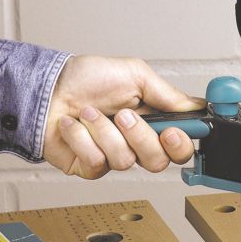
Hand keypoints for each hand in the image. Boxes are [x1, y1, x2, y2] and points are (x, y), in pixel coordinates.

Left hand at [44, 56, 204, 178]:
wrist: (45, 88)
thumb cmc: (86, 79)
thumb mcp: (134, 74)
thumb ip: (167, 93)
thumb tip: (195, 107)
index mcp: (152, 120)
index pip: (180, 146)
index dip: (181, 144)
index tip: (171, 131)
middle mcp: (136, 142)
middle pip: (159, 161)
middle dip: (139, 136)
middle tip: (122, 115)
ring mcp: (113, 157)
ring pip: (126, 161)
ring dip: (104, 131)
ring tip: (89, 112)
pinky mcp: (89, 167)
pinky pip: (97, 163)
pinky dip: (82, 139)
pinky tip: (73, 126)